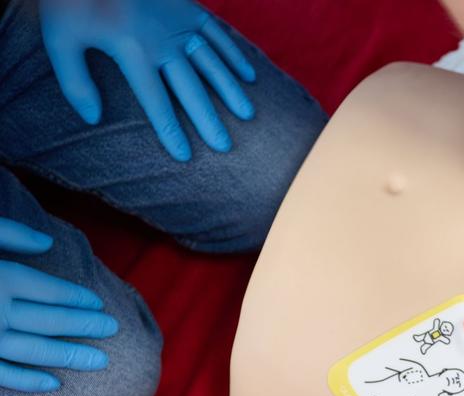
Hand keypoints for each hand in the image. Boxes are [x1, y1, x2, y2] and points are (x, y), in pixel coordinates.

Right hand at [0, 218, 117, 391]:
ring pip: (32, 349)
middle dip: (82, 326)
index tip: (98, 305)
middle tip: (113, 331)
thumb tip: (48, 244)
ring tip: (101, 362)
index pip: (45, 289)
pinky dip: (26, 380)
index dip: (74, 298)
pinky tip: (54, 384)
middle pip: (47, 320)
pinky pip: (1, 373)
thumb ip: (8, 235)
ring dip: (68, 355)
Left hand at [40, 0, 256, 161]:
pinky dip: (234, 54)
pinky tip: (248, 75)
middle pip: (191, 88)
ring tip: (246, 115)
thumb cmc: (72, 0)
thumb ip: (74, 82)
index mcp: (132, 50)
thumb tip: (93, 119)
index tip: (184, 155)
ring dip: (230, 90)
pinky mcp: (188, 7)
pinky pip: (217, 34)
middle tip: (225, 146)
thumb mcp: (59, 38)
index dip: (171, 130)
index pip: (156, 100)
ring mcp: (179, 22)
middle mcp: (163, 40)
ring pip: (211, 63)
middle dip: (209, 119)